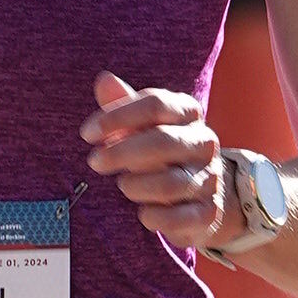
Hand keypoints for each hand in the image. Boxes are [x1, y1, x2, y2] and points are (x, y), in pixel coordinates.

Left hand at [83, 68, 228, 241]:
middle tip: (95, 162)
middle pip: (164, 141)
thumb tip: (103, 80)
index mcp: (188, 113)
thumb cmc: (161, 152)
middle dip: (122, 152)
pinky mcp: (209, 212)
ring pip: (170, 183)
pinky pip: (179, 217)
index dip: (117, 117)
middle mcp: (205, 142)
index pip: (155, 104)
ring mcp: (210, 177)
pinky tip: (143, 212)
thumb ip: (123, 105)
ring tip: (124, 185)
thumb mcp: (142, 126)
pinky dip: (154, 217)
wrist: (202, 194)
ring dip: (136, 186)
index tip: (87, 134)